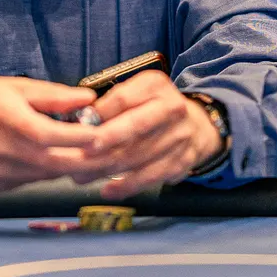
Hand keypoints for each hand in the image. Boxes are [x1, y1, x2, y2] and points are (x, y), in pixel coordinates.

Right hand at [0, 77, 99, 190]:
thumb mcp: (10, 86)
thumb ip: (52, 95)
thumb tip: (87, 98)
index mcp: (8, 120)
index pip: (56, 135)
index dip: (84, 137)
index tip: (103, 133)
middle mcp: (3, 151)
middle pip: (58, 164)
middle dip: (87, 160)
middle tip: (107, 152)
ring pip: (46, 175)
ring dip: (66, 165)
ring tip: (80, 150)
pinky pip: (28, 181)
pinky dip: (42, 170)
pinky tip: (42, 156)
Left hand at [71, 71, 222, 197]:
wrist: (198, 125)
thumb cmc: (155, 109)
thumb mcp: (138, 93)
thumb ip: (111, 103)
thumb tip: (78, 120)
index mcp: (155, 86)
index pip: (124, 98)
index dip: (101, 114)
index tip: (80, 127)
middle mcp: (171, 109)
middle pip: (134, 127)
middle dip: (105, 142)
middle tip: (79, 155)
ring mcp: (180, 136)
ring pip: (139, 156)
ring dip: (107, 169)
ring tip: (81, 176)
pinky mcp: (183, 161)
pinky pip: (151, 176)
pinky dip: (127, 186)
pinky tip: (109, 190)